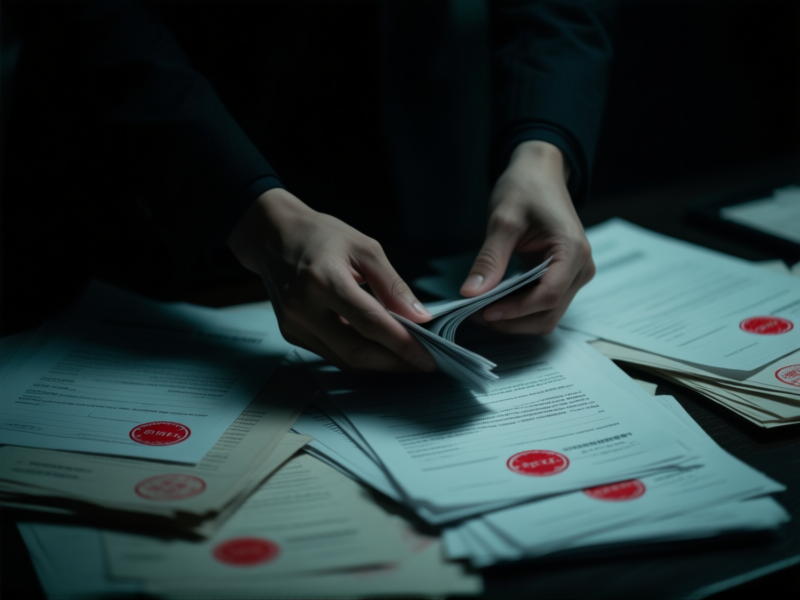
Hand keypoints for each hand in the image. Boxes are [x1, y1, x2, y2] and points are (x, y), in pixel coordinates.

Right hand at [227, 188, 436, 371]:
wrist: (273, 235)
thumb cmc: (321, 235)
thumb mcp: (365, 248)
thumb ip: (393, 285)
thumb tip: (420, 318)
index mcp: (323, 279)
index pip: (370, 323)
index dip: (402, 345)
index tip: (428, 358)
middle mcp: (303, 307)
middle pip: (356, 350)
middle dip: (393, 362)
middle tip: (422, 363)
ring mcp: (294, 324)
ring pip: (344, 359)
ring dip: (378, 363)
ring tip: (404, 357)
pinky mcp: (291, 333)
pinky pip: (331, 353)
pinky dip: (357, 354)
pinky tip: (377, 348)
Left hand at [459, 140, 594, 333]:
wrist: (539, 174)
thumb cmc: (525, 188)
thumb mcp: (503, 220)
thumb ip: (490, 259)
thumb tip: (471, 293)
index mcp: (573, 251)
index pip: (547, 296)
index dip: (515, 310)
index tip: (483, 312)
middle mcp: (581, 268)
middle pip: (548, 313)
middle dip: (512, 319)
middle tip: (475, 314)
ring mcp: (574, 275)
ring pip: (546, 314)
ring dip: (514, 318)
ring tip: (481, 309)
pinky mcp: (563, 277)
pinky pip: (542, 304)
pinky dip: (518, 309)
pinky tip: (494, 302)